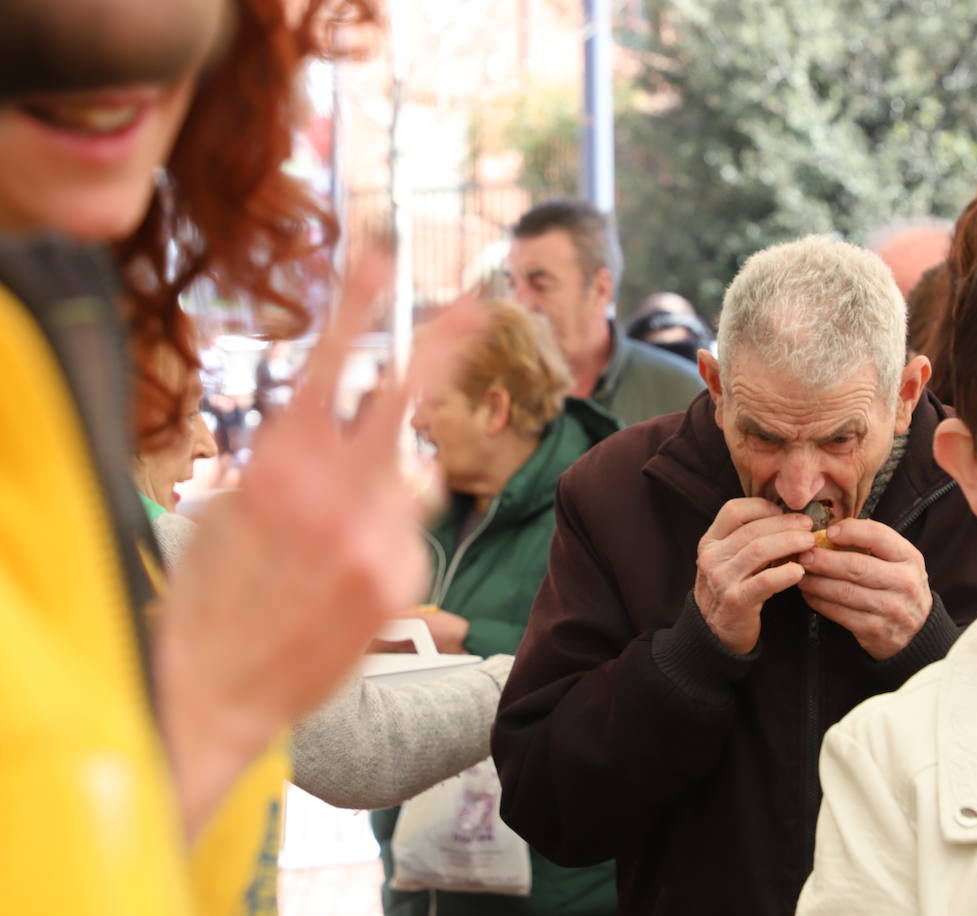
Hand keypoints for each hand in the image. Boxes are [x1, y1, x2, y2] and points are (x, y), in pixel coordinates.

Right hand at [154, 259, 480, 837]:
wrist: (218, 693)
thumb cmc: (212, 598)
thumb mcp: (227, 508)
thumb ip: (285, 461)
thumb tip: (332, 429)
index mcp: (281, 460)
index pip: (331, 361)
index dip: (358, 304)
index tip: (382, 255)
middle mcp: (337, 490)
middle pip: (406, 397)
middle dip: (445, 345)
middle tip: (480, 303)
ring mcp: (378, 536)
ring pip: (415, 477)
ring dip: (392, 487)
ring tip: (337, 536)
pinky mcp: (402, 580)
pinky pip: (412, 534)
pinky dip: (389, 541)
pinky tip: (346, 578)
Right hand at [694, 498, 815, 652]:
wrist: (716, 632)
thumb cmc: (732, 588)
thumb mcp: (730, 560)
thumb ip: (749, 539)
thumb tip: (789, 519)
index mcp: (710, 541)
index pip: (733, 510)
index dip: (762, 506)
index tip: (784, 511)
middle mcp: (712, 558)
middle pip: (752, 529)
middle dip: (785, 524)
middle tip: (808, 526)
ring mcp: (721, 579)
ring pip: (759, 550)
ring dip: (789, 543)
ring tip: (809, 543)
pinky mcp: (735, 600)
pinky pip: (765, 581)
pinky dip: (785, 573)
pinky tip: (800, 571)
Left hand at [796, 518, 931, 660]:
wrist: (916, 630)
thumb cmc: (898, 586)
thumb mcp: (898, 561)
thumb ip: (872, 543)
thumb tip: (832, 529)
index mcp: (909, 558)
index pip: (878, 536)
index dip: (850, 531)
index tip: (828, 532)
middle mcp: (904, 583)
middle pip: (857, 567)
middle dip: (824, 560)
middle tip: (804, 556)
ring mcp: (892, 609)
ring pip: (845, 592)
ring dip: (817, 582)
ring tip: (801, 575)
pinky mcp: (876, 631)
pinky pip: (840, 614)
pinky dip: (820, 603)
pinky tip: (810, 595)